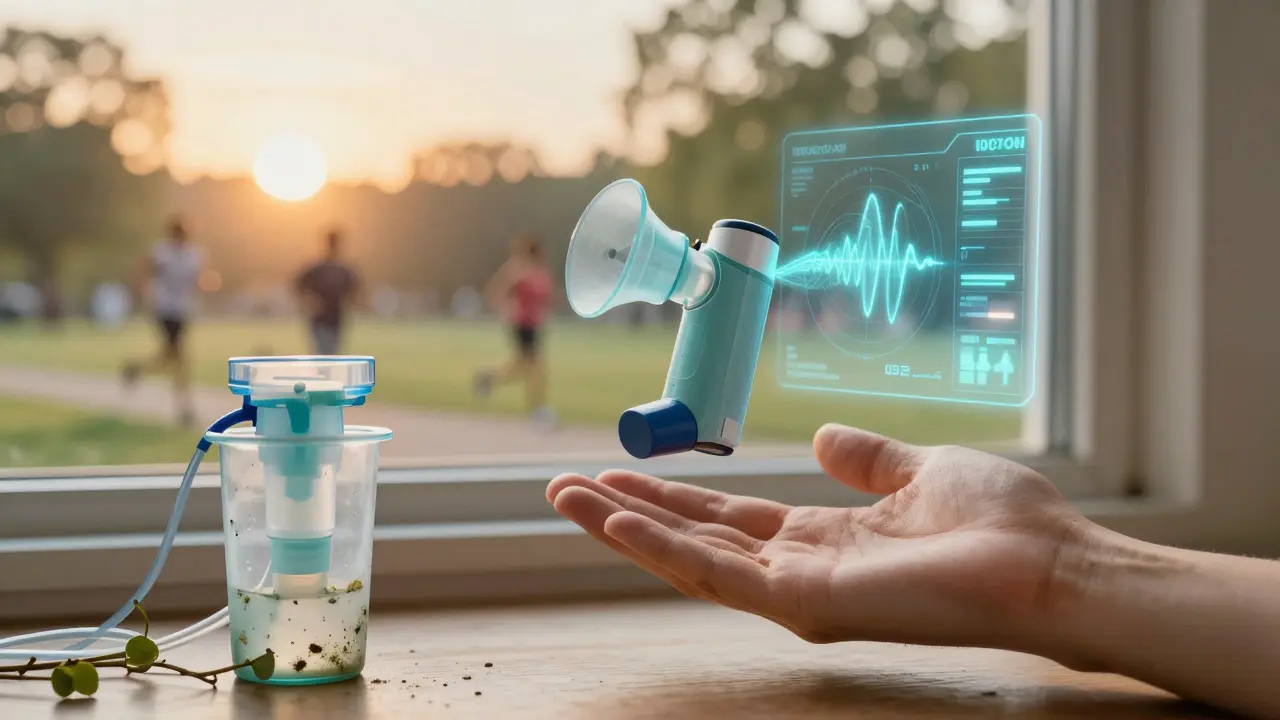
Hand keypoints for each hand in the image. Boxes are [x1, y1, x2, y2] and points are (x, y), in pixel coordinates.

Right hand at [547, 424, 1086, 656]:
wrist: (1050, 563)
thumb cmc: (1002, 523)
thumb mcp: (921, 470)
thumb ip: (868, 458)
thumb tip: (824, 436)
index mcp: (826, 540)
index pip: (729, 517)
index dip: (674, 496)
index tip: (623, 471)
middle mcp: (802, 570)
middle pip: (695, 539)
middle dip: (630, 514)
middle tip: (567, 487)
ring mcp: (801, 592)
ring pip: (691, 560)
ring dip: (626, 530)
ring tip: (568, 499)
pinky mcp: (808, 603)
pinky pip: (719, 574)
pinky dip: (663, 547)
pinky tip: (620, 521)